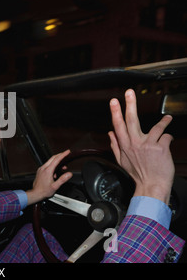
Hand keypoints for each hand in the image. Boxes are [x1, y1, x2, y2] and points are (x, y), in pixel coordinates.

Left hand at [26, 149, 72, 204]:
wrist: (35, 193)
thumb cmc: (44, 191)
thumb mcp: (55, 186)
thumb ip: (62, 179)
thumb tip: (69, 174)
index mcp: (47, 170)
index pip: (56, 159)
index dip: (63, 155)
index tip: (67, 152)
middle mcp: (43, 168)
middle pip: (53, 158)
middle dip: (60, 155)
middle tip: (66, 154)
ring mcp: (41, 169)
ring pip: (50, 161)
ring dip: (57, 162)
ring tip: (63, 167)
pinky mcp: (40, 171)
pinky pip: (47, 165)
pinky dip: (53, 165)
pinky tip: (56, 172)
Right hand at [108, 89, 174, 203]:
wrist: (152, 186)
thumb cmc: (138, 175)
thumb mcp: (121, 161)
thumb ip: (115, 145)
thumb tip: (110, 134)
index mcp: (125, 145)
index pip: (118, 125)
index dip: (115, 112)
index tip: (114, 101)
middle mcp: (135, 143)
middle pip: (131, 120)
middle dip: (130, 105)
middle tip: (129, 93)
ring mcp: (148, 145)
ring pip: (155, 127)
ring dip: (163, 122)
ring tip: (167, 118)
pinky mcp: (160, 148)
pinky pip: (165, 136)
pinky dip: (168, 136)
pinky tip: (169, 138)